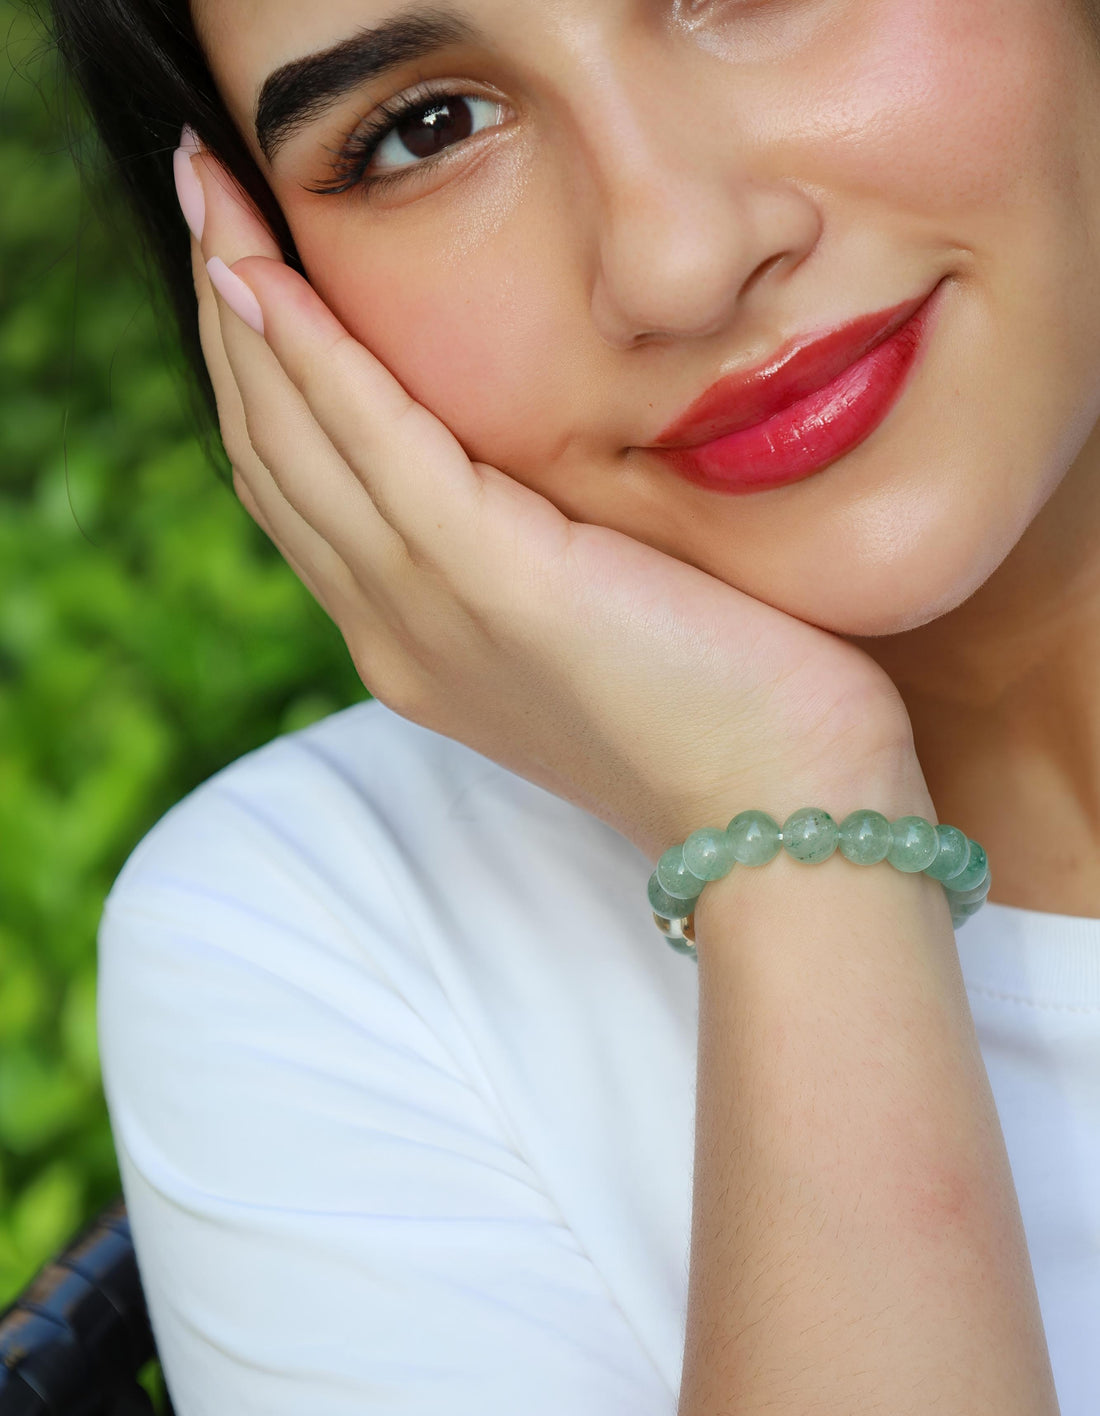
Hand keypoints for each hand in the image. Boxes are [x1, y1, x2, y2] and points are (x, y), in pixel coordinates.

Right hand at [189, 152, 925, 860]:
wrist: (787, 821)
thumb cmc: (732, 715)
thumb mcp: (607, 624)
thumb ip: (540, 551)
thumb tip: (537, 467)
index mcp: (422, 647)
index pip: (308, 494)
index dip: (264, 377)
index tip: (247, 265)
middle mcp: (400, 634)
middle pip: (276, 457)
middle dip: (228, 319)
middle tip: (203, 193)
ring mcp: (436, 615)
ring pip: (298, 443)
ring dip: (244, 309)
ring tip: (213, 195)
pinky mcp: (499, 584)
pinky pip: (377, 444)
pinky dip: (315, 356)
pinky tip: (270, 276)